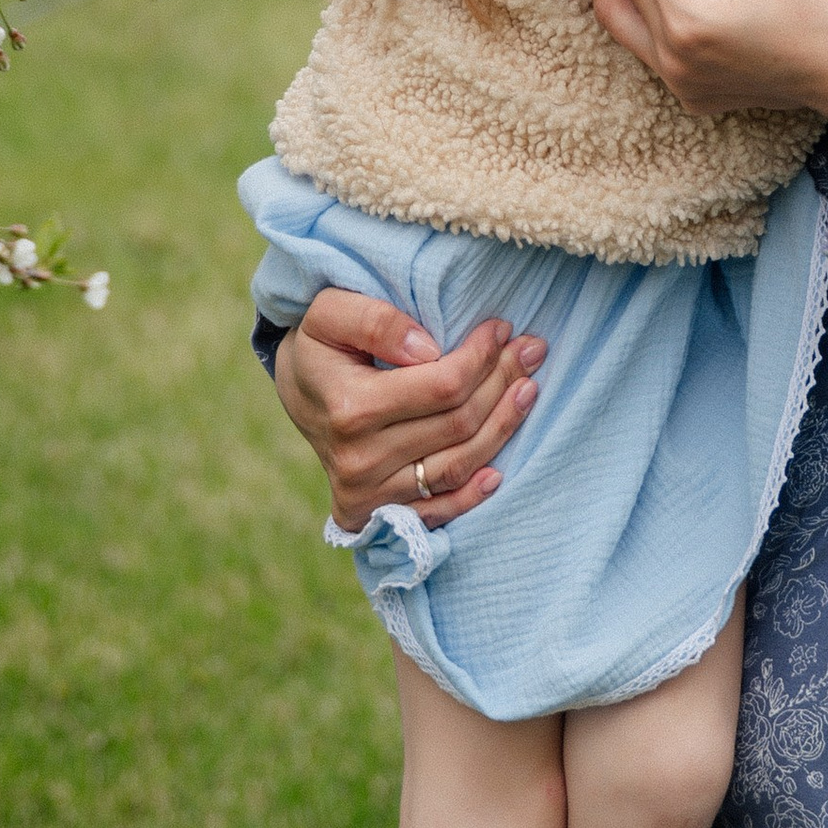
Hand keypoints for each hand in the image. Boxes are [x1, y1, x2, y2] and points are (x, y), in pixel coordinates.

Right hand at [271, 284, 544, 532]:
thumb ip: (375, 320)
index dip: (481, 357)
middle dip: (503, 382)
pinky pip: (436, 511)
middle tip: (531, 351)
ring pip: (457, 465)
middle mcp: (358, 460)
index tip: (501, 328)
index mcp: (350, 409)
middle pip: (458, 424)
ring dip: (503, 427)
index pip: (443, 386)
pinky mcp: (372, 514)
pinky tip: (500, 470)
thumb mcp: (329, 313)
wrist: (296, 390)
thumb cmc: (321, 344)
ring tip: (529, 390)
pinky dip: (472, 494)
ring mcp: (366, 493)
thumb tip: (428, 349)